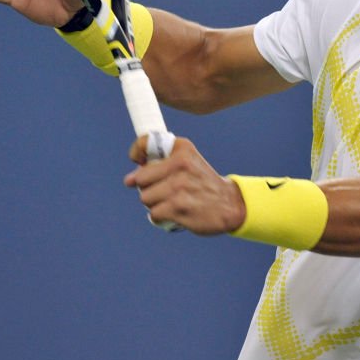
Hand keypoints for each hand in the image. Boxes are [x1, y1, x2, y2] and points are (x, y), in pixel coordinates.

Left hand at [124, 135, 245, 234]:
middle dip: (147, 187)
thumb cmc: (202, 183)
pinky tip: (175, 213)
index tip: (137, 160)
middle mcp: (181, 164)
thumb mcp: (188, 161)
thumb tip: (129, 179)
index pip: (144, 143)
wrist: (230, 204)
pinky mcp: (179, 208)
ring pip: (145, 198)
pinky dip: (161, 217)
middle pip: (140, 179)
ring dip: (155, 204)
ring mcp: (180, 187)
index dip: (136, 152)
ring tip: (173, 202)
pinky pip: (154, 214)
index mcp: (182, 149)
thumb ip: (161, 162)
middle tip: (164, 189)